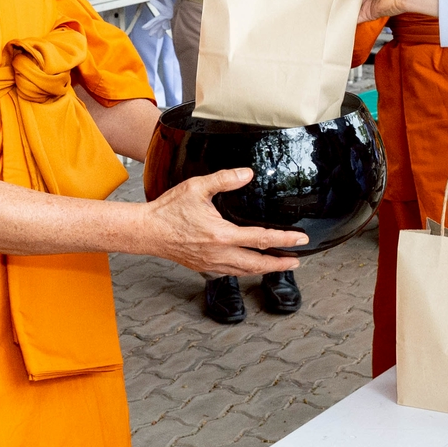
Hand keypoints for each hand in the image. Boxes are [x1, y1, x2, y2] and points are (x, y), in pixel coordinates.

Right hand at [140, 169, 310, 275]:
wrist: (147, 231)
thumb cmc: (169, 210)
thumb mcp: (197, 187)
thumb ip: (225, 179)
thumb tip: (248, 173)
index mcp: (222, 234)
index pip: (262, 239)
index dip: (285, 240)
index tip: (300, 241)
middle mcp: (219, 253)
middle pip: (258, 264)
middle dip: (280, 264)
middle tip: (296, 261)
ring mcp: (211, 263)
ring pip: (245, 271)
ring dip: (263, 269)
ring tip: (278, 265)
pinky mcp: (203, 266)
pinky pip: (230, 272)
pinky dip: (244, 270)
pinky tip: (248, 266)